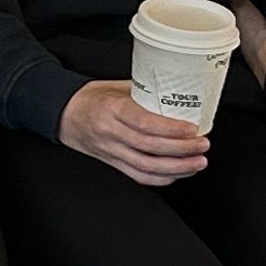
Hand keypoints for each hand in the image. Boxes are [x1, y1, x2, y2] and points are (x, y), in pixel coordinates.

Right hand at [61, 81, 212, 188]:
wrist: (62, 114)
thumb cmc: (90, 98)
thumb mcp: (116, 87)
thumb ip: (145, 91)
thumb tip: (177, 92)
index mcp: (112, 109)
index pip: (144, 123)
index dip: (171, 129)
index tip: (192, 129)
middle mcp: (110, 133)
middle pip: (149, 148)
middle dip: (181, 150)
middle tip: (202, 145)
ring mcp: (110, 151)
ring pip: (146, 166)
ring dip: (176, 168)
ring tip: (197, 163)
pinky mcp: (111, 163)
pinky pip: (137, 176)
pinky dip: (160, 178)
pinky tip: (177, 174)